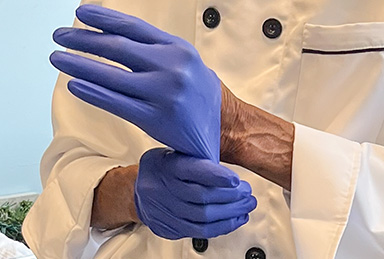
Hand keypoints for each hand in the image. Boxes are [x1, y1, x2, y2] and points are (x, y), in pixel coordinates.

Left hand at [51, 4, 222, 160]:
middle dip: (83, 39)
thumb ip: (151, 46)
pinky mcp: (155, 119)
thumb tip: (109, 31)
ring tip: (57, 57)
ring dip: (79, 65)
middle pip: (118, 48)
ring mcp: (162, 93)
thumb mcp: (181, 57)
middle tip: (60, 34)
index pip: (133, 27)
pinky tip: (74, 84)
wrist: (221, 124)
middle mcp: (170, 67)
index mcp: (176, 47)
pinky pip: (115, 103)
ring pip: (111, 76)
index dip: (104, 18)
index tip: (80, 12)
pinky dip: (92, 93)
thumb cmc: (193, 87)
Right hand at [134, 148, 255, 239]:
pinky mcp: (170, 227)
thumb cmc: (162, 167)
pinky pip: (200, 232)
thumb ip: (198, 158)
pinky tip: (235, 219)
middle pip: (202, 198)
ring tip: (246, 206)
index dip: (217, 177)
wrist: (136, 189)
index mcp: (167, 165)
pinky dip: (222, 226)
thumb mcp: (175, 152)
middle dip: (230, 197)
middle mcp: (164, 189)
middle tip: (247, 193)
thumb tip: (228, 167)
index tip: (235, 180)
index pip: (193, 171)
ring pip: (203, 217)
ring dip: (230, 213)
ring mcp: (166, 210)